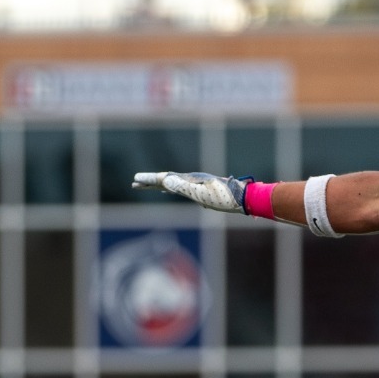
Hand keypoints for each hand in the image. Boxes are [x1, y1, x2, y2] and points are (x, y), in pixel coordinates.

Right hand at [131, 171, 249, 213]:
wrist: (244, 198)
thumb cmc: (225, 198)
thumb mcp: (202, 194)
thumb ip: (183, 187)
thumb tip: (165, 181)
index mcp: (190, 180)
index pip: (164, 179)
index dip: (149, 180)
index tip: (134, 180)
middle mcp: (192, 179)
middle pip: (166, 180)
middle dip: (149, 182)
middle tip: (134, 183)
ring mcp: (197, 184)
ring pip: (172, 183)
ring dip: (158, 185)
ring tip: (147, 186)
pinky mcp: (202, 189)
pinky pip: (180, 188)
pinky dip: (170, 188)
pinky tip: (170, 190)